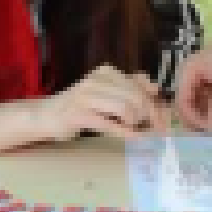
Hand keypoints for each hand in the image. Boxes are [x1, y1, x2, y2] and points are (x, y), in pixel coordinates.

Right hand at [36, 64, 165, 141]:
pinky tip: (134, 139)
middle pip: (137, 97)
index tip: (165, 120)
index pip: (141, 84)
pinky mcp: (78, 114)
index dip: (157, 103)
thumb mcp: (107, 94)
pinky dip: (126, 133)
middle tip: (158, 131)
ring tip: (138, 132)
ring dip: (138, 124)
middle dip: (152, 116)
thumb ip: (129, 91)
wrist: (46, 116)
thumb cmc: (80, 108)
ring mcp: (86, 96)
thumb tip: (156, 94)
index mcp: (106, 72)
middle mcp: (96, 80)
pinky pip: (110, 124)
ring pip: (125, 109)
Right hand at [173, 38, 211, 131]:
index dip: (192, 118)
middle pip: (188, 104)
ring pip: (199, 102)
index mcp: (187, 73)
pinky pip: (209, 98)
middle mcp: (190, 76)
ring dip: (210, 114)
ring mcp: (200, 77)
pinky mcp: (211, 79)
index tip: (209, 131)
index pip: (182, 102)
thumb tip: (211, 129)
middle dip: (200, 118)